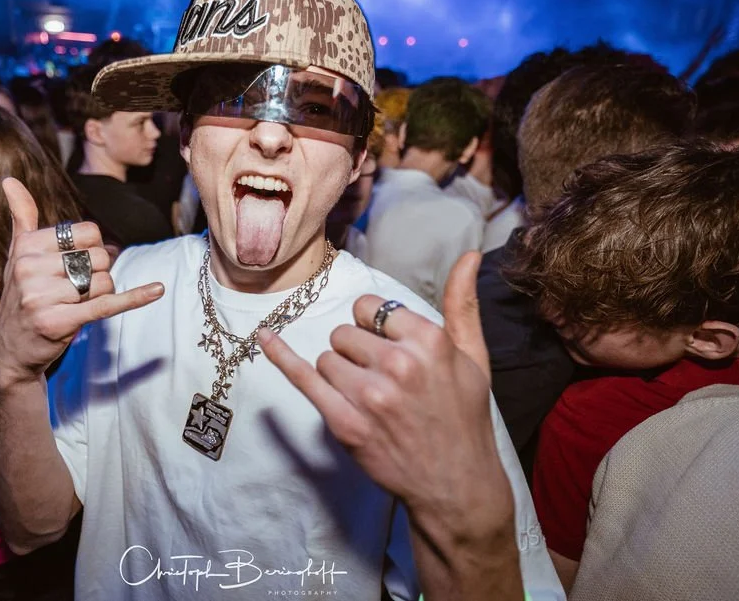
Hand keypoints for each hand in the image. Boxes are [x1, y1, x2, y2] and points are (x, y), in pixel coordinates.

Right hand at [0, 178, 164, 381]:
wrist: (10, 350)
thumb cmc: (22, 295)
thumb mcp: (17, 254)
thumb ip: (21, 216)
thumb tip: (9, 179)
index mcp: (26, 247)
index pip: (88, 232)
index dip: (92, 248)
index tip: (73, 264)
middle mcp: (30, 269)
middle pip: (99, 257)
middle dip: (97, 273)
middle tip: (73, 290)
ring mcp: (43, 297)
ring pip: (104, 282)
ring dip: (100, 294)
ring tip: (74, 304)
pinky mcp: (59, 322)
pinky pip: (107, 304)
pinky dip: (135, 298)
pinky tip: (157, 290)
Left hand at [259, 251, 512, 540]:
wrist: (455, 484)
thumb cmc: (463, 417)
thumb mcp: (474, 357)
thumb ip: (463, 303)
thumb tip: (468, 255)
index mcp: (428, 341)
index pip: (369, 308)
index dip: (372, 325)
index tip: (385, 345)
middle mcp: (397, 364)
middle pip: (344, 333)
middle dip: (356, 351)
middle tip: (382, 379)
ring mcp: (369, 395)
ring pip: (326, 359)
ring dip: (340, 373)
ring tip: (370, 398)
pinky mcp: (345, 423)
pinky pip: (303, 379)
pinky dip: (281, 357)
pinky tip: (264, 338)